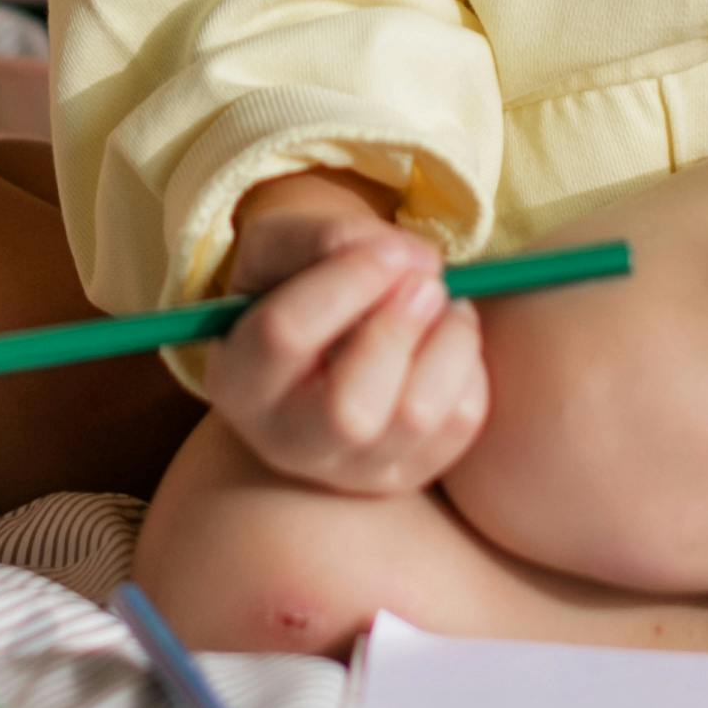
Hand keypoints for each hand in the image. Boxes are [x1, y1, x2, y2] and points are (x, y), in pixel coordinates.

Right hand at [204, 169, 487, 496]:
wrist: (325, 339)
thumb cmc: (298, 284)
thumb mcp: (284, 246)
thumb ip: (329, 237)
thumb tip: (412, 261)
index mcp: (238, 379)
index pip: (285, 336)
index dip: (349, 282)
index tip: (394, 249)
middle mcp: (288, 441)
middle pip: (350, 410)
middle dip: (398, 328)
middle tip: (426, 278)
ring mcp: (353, 468)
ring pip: (416, 417)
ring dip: (447, 341)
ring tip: (442, 298)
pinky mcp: (411, 470)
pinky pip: (461, 419)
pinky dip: (468, 364)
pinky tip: (446, 335)